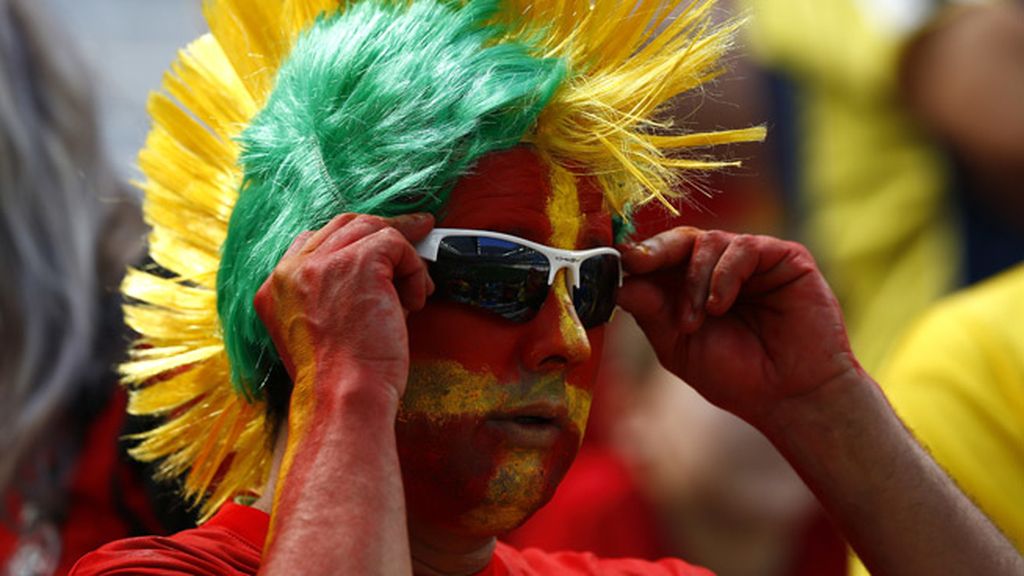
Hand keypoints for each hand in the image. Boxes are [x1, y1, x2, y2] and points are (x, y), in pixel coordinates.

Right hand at [253, 213, 434, 406]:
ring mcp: (322, 262)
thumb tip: (376, 283)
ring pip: (371, 229)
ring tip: (417, 290)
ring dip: (402, 256)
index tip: (377, 255)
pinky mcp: (359, 261)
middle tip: (414, 237)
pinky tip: (414, 302)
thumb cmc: (338, 383)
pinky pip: (396, 244)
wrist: (343, 398)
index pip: (312, 243)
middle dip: (381, 233)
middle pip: (343, 226)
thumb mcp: (316, 339)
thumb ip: (328, 303)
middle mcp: (291, 270)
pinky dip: (414, 270)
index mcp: (274, 288)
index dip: (350, 245)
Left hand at [617, 227, 859, 426]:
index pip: (660, 258)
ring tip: (697, 320)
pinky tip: (720, 306)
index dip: (636, 256)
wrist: (791, 398)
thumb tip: (619, 283)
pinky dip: (724, 275)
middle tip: (637, 262)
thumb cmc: (737, 377)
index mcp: (691, 287)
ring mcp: (752, 261)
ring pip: (709, 241)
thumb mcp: (679, 346)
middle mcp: (720, 268)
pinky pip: (744, 247)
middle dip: (655, 250)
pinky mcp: (784, 258)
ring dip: (694, 280)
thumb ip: (652, 312)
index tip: (615, 261)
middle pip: (680, 239)